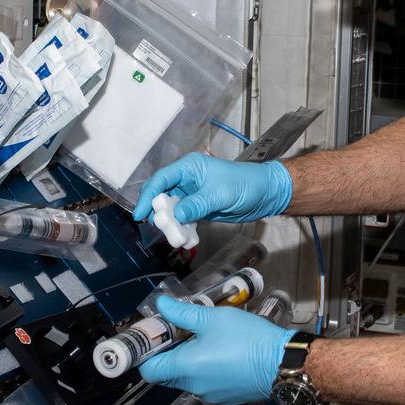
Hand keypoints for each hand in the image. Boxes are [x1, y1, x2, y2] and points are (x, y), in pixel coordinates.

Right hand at [132, 154, 292, 224]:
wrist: (265, 194)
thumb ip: (196, 204)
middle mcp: (188, 180)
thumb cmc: (245, 184)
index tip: (140, 213)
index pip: (160, 180)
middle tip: (158, 227)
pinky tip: (184, 237)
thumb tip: (177, 215)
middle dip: (158, 212)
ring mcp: (193, 194)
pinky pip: (184, 218)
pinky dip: (182, 228)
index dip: (147, 196)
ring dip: (171, 223)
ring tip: (172, 235)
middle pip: (162, 195)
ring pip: (172, 209)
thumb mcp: (219, 194)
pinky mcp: (199, 207)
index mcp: (189, 168)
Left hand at [137, 296, 289, 404]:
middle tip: (179, 331)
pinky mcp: (226, 396)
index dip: (147, 353)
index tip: (156, 336)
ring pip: (187, 378)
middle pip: (167, 375)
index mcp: (186, 367)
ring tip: (204, 337)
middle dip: (168, 354)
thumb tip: (162, 306)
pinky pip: (206, 383)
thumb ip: (183, 313)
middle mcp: (194, 386)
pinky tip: (221, 351)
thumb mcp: (213, 318)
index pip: (149, 370)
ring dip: (188, 360)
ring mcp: (210, 394)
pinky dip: (206, 369)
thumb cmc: (248, 339)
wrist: (282, 361)